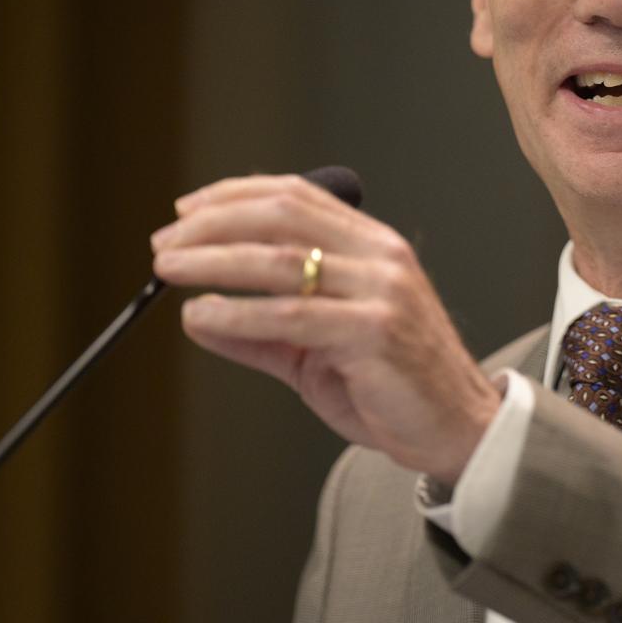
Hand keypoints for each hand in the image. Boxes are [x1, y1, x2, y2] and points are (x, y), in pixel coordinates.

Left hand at [150, 173, 500, 484]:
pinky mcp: (375, 331)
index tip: (186, 210)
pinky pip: (292, 316)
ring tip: (168, 270)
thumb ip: (264, 330)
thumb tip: (198, 314)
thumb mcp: (319, 349)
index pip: (297, 195)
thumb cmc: (392, 384)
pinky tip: (204, 315)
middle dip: (214, 224)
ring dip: (213, 261)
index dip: (234, 195)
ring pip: (280, 260)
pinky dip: (239, 314)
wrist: (456, 427)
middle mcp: (379, 256)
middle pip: (283, 215)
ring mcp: (381, 290)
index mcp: (372, 244)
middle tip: (165, 245)